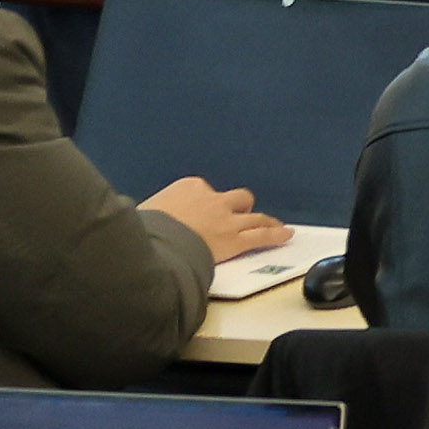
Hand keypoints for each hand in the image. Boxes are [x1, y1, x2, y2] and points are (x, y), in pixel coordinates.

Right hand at [147, 175, 285, 262]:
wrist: (154, 241)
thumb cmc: (143, 228)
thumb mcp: (143, 211)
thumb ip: (153, 212)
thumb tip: (144, 218)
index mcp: (188, 187)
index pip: (202, 191)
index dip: (205, 203)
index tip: (202, 211)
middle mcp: (212, 199)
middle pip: (235, 199)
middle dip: (239, 207)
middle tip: (238, 216)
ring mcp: (227, 219)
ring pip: (254, 216)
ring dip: (264, 221)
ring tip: (273, 224)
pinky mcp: (236, 239)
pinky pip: (263, 235)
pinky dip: (276, 235)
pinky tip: (286, 235)